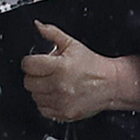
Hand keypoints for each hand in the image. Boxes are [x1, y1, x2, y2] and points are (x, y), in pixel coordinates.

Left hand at [20, 21, 139, 121]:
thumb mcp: (73, 44)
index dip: (30, 62)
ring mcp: (61, 102)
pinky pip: (43, 109)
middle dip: (35, 75)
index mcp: (60, 67)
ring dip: (40, 90)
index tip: (35, 62)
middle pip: (28, 82)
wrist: (111, 84)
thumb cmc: (93, 65)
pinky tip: (56, 94)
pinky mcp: (64, 114)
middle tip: (45, 73)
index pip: (28, 65)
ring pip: (34, 96)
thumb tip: (38, 25)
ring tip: (53, 83)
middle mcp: (59, 86)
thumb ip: (52, 33)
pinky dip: (46, 102)